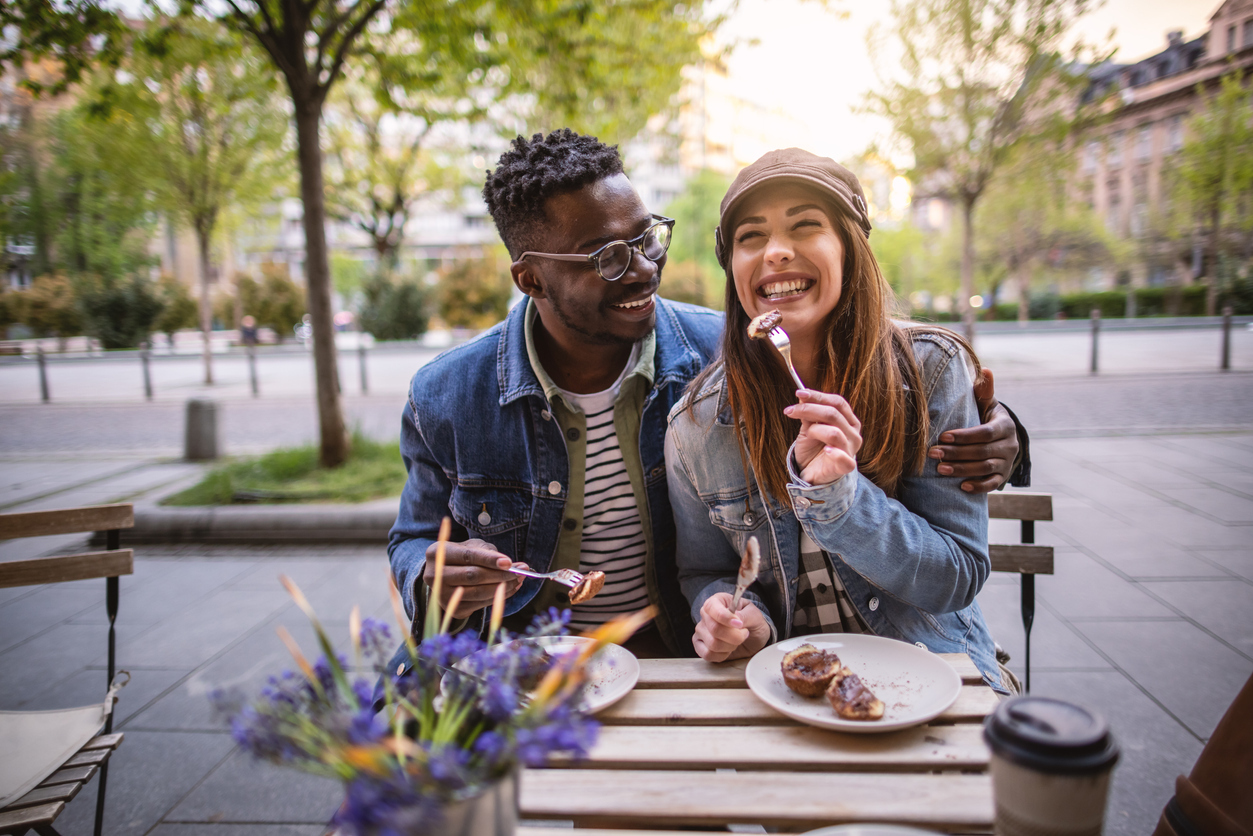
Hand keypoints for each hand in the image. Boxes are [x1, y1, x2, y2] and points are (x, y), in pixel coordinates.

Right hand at [423, 539, 522, 619]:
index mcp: (438, 553)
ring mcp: (442, 595)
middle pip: (473, 575)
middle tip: (520, 571)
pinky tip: (509, 588)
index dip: (489, 559)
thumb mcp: (471, 547)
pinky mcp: (453, 610)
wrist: (446, 577)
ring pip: (478, 592)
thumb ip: (488, 553)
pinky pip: (481, 604)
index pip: (468, 555)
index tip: (509, 562)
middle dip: (500, 574)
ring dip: (503, 587)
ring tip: (518, 579)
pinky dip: (498, 597)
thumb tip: (512, 565)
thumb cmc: (462, 557)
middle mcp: (434, 575)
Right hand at [692, 592, 770, 662]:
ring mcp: (701, 631)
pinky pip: (707, 654)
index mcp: (717, 601)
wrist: (754, 638)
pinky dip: (722, 656)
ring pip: (712, 644)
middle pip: (714, 628)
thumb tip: (735, 618)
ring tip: (736, 641)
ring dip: (730, 646)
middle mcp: (706, 615)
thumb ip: (746, 616)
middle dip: (734, 636)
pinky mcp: (700, 646)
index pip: (711, 607)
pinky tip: (728, 650)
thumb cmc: (753, 622)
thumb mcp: (755, 615)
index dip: (725, 617)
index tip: (740, 624)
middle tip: (744, 634)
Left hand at [784, 390, 862, 485]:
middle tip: (790, 411)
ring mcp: (851, 450)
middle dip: (809, 409)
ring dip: (814, 431)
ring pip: (834, 432)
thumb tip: (802, 395)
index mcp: (849, 421)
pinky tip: (825, 450)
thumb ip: (808, 413)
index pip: (837, 402)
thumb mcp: (808, 428)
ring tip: (807, 435)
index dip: (818, 396)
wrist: (812, 474)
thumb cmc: (813, 449)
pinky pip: (843, 458)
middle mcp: (854, 433)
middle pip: (834, 414)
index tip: (798, 393)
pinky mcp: (846, 466)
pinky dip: (834, 453)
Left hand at [927, 368, 1019, 492]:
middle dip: (956, 453)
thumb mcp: (987, 403)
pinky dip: (979, 487)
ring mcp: (1007, 462)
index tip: (943, 436)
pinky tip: (961, 487)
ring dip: (962, 470)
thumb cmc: (986, 416)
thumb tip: (985, 369)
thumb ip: (984, 390)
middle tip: (933, 453)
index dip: (964, 436)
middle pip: (982, 451)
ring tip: (941, 469)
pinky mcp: (1003, 476)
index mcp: (1004, 426)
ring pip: (985, 468)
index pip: (984, 433)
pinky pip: (992, 484)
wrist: (1001, 437)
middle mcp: (1009, 445)